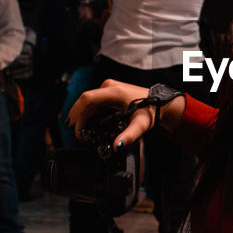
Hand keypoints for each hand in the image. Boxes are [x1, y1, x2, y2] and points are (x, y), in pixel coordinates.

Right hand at [68, 80, 185, 147]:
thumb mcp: (141, 124)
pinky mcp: (110, 92)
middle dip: (79, 117)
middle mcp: (109, 87)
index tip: (71, 124)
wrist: (160, 103)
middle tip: (78, 134)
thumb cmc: (151, 110)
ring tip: (81, 131)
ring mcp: (109, 88)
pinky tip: (88, 123)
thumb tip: (117, 146)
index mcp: (114, 91)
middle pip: (86, 101)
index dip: (76, 111)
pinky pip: (95, 102)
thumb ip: (129, 136)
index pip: (87, 99)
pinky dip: (90, 113)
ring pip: (89, 102)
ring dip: (83, 115)